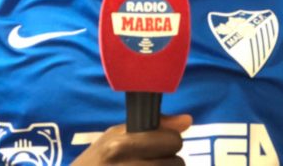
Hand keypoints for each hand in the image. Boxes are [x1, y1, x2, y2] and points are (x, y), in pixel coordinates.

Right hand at [70, 114, 191, 164]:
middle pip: (177, 163)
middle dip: (168, 162)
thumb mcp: (114, 136)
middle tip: (151, 162)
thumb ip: (153, 127)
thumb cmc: (94, 162)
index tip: (159, 144)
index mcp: (121, 146)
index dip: (168, 142)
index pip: (172, 140)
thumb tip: (188, 120)